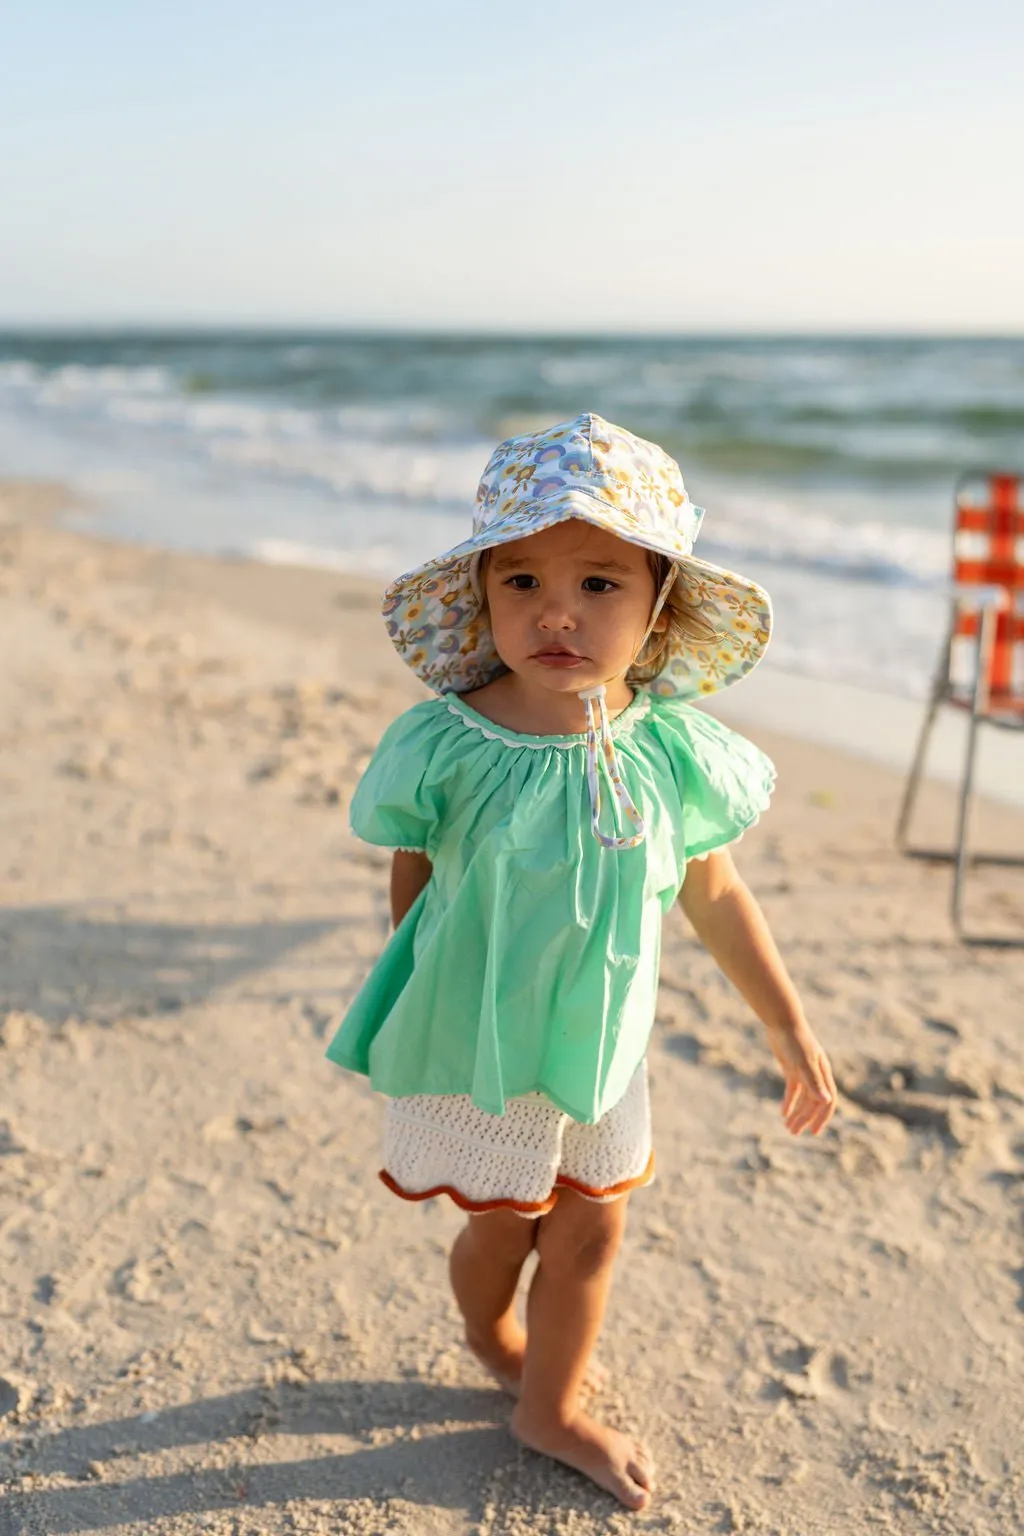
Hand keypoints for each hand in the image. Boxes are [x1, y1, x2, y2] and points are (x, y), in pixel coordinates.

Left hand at [766, 1021, 836, 1136]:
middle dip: (805, 1118)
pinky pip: (793, 1089)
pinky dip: (789, 1101)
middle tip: (793, 1132)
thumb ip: (814, 1082)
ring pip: (803, 1098)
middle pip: (814, 1102)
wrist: (783, 1021)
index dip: (822, 1117)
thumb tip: (826, 1101)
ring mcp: (804, 1071)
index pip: (828, 1101)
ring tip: (788, 1126)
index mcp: (823, 1074)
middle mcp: (816, 1075)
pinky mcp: (792, 1068)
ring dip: (796, 1112)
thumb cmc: (795, 1041)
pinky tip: (783, 1112)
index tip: (814, 1132)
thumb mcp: (804, 1063)